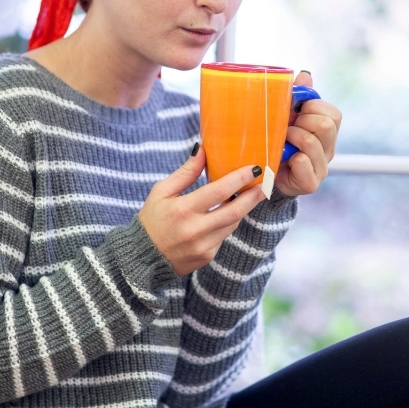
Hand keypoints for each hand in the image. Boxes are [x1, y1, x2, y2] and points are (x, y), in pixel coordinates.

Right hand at [139, 145, 265, 275]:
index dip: (239, 179)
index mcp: (183, 210)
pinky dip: (227, 224)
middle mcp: (195, 230)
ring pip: (232, 224)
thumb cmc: (151, 220)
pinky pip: (224, 236)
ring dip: (243, 208)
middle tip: (266, 183)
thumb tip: (202, 149)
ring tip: (252, 194)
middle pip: (234, 210)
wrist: (142, 258)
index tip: (254, 168)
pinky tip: (227, 214)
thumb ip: (185, 172)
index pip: (219, 191)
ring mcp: (203, 246)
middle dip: (253, 196)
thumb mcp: (161, 191)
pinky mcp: (207, 257)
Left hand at [275, 71, 341, 197]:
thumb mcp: (287, 117)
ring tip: (282, 141)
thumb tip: (305, 75)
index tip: (297, 110)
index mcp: (328, 133)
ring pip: (312, 142)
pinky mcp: (310, 183)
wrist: (267, 175)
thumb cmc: (279, 143)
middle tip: (288, 127)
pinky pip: (302, 161)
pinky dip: (290, 156)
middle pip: (326, 125)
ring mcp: (321, 167)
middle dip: (303, 121)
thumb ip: (298, 96)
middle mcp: (329, 150)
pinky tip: (283, 158)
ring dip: (292, 136)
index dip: (313, 107)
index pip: (334, 114)